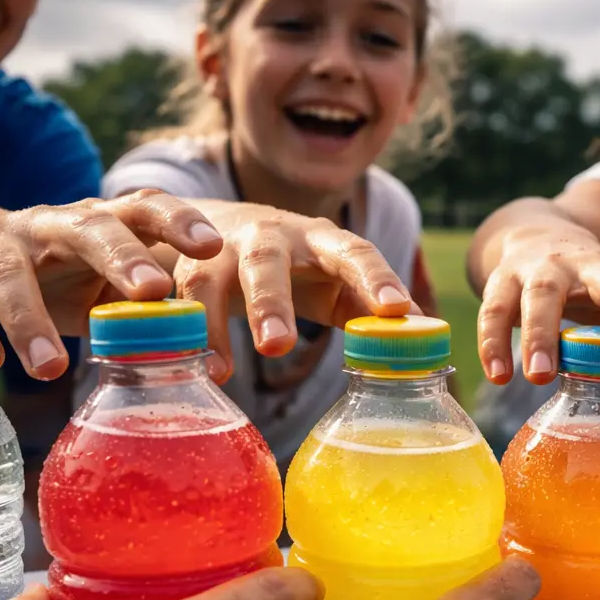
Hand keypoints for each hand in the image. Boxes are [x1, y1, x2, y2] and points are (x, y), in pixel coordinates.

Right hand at [0, 190, 223, 379]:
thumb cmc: (52, 276)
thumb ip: (137, 308)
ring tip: (52, 370)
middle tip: (152, 289)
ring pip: (8, 271)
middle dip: (122, 256)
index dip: (178, 221)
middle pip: (87, 227)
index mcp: (96, 223)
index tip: (213, 247)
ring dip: (29, 320)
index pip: (144, 208)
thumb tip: (196, 348)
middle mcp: (48, 223)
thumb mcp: (97, 286)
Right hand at [172, 205, 411, 381]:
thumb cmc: (295, 266)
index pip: (354, 251)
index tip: (394, 309)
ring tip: (225, 370)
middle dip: (270, 302)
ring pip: (209, 277)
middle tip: (278, 346)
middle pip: (267, 261)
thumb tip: (421, 335)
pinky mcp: (184, 267)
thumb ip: (365, 303)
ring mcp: (219, 249)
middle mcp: (267, 235)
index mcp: (319, 239)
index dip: (375, 277)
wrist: (215, 229)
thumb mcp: (332, 280)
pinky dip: (185, 333)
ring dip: (216, 322)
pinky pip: (179, 298)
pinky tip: (197, 367)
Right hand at [477, 226, 599, 413]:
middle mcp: (596, 268)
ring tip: (540, 377)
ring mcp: (548, 267)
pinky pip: (496, 308)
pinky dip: (494, 341)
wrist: (539, 238)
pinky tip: (499, 376)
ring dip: (542, 335)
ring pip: (545, 293)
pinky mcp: (506, 276)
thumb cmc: (593, 293)